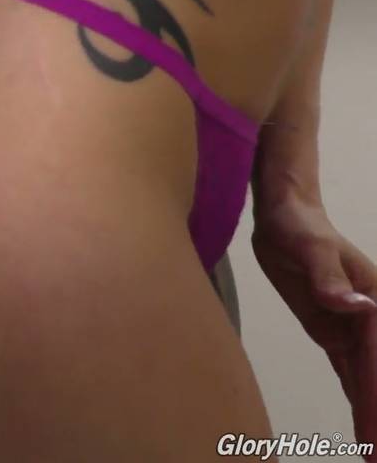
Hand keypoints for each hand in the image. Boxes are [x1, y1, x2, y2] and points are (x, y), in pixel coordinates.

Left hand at [253, 195, 376, 453]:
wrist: (284, 214)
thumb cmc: (297, 225)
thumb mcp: (309, 245)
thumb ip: (328, 277)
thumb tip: (356, 307)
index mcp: (372, 301)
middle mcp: (369, 318)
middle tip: (376, 456)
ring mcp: (351, 326)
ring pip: (366, 377)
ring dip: (372, 412)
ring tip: (374, 450)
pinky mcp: (331, 328)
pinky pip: (347, 369)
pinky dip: (357, 396)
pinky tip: (363, 421)